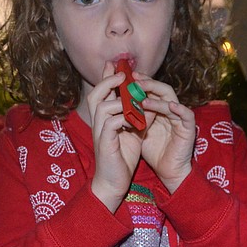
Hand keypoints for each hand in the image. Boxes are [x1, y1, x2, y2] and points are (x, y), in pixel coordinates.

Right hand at [84, 61, 144, 211]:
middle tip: (122, 74)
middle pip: (96, 94)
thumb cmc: (122, 157)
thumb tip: (150, 101)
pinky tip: (133, 121)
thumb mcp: (135, 132)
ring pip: (102, 107)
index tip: (116, 65)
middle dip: (108, 81)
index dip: (107, 77)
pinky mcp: (105, 144)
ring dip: (119, 101)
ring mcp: (100, 133)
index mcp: (105, 119)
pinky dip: (122, 119)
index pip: (102, 93)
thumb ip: (140, 116)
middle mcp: (98, 123)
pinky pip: (110, 124)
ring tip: (134, 101)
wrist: (114, 182)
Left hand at [135, 74, 195, 193]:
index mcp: (159, 109)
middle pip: (162, 89)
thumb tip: (114, 101)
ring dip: (158, 96)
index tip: (125, 76)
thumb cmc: (154, 151)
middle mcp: (171, 110)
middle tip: (134, 79)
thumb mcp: (138, 129)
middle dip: (148, 83)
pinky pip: (187, 115)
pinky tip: (170, 106)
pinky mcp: (189, 129)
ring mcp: (180, 118)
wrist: (168, 171)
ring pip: (172, 99)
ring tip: (143, 97)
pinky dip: (180, 109)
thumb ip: (131, 115)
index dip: (140, 81)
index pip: (151, 90)